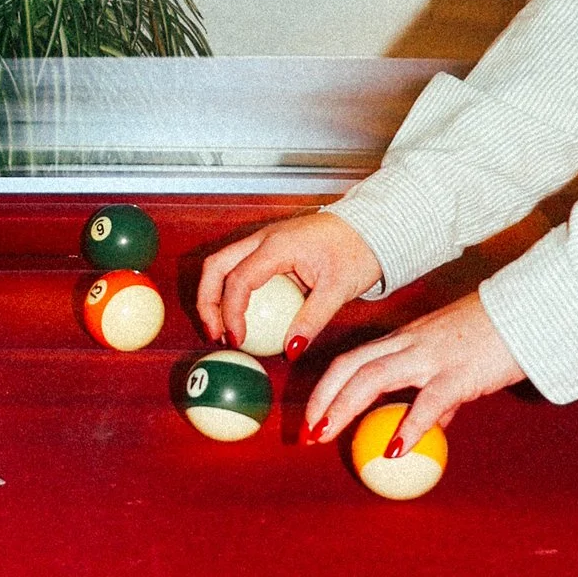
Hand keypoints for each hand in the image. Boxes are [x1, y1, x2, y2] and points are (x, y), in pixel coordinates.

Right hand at [196, 208, 382, 353]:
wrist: (371, 226)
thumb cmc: (358, 250)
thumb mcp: (338, 290)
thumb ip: (312, 320)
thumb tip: (290, 350)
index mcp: (277, 245)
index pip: (239, 280)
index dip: (231, 313)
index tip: (237, 339)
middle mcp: (263, 239)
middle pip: (216, 267)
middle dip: (206, 302)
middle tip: (215, 334)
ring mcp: (264, 241)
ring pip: (223, 264)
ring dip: (215, 296)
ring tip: (223, 329)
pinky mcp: (270, 248)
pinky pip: (240, 268)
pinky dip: (232, 292)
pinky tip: (243, 317)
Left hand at [300, 289, 524, 447]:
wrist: (529, 312)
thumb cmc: (495, 337)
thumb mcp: (455, 361)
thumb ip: (441, 394)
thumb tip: (432, 426)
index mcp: (405, 340)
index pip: (352, 360)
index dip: (326, 389)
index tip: (312, 419)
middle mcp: (409, 344)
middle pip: (351, 366)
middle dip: (322, 399)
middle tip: (308, 435)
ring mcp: (431, 356)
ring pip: (374, 377)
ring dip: (343, 407)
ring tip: (326, 437)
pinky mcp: (458, 373)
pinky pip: (427, 401)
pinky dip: (407, 426)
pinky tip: (394, 450)